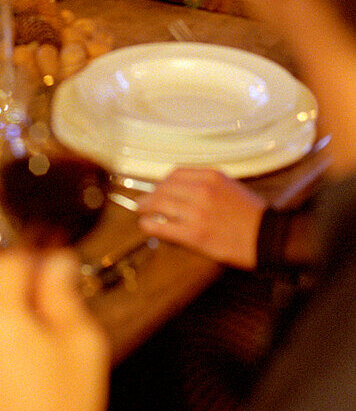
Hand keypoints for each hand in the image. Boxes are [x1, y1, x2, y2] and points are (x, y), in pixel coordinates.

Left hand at [137, 167, 266, 268]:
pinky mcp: (196, 235)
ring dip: (146, 209)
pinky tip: (147, 226)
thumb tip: (180, 190)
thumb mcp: (230, 186)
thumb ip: (206, 184)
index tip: (157, 189)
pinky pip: (165, 228)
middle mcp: (202, 190)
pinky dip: (151, 226)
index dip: (162, 182)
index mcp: (211, 176)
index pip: (176, 174)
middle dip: (150, 196)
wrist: (269, 237)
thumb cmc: (252, 214)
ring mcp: (198, 212)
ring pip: (161, 206)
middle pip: (164, 188)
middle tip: (142, 202)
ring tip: (141, 213)